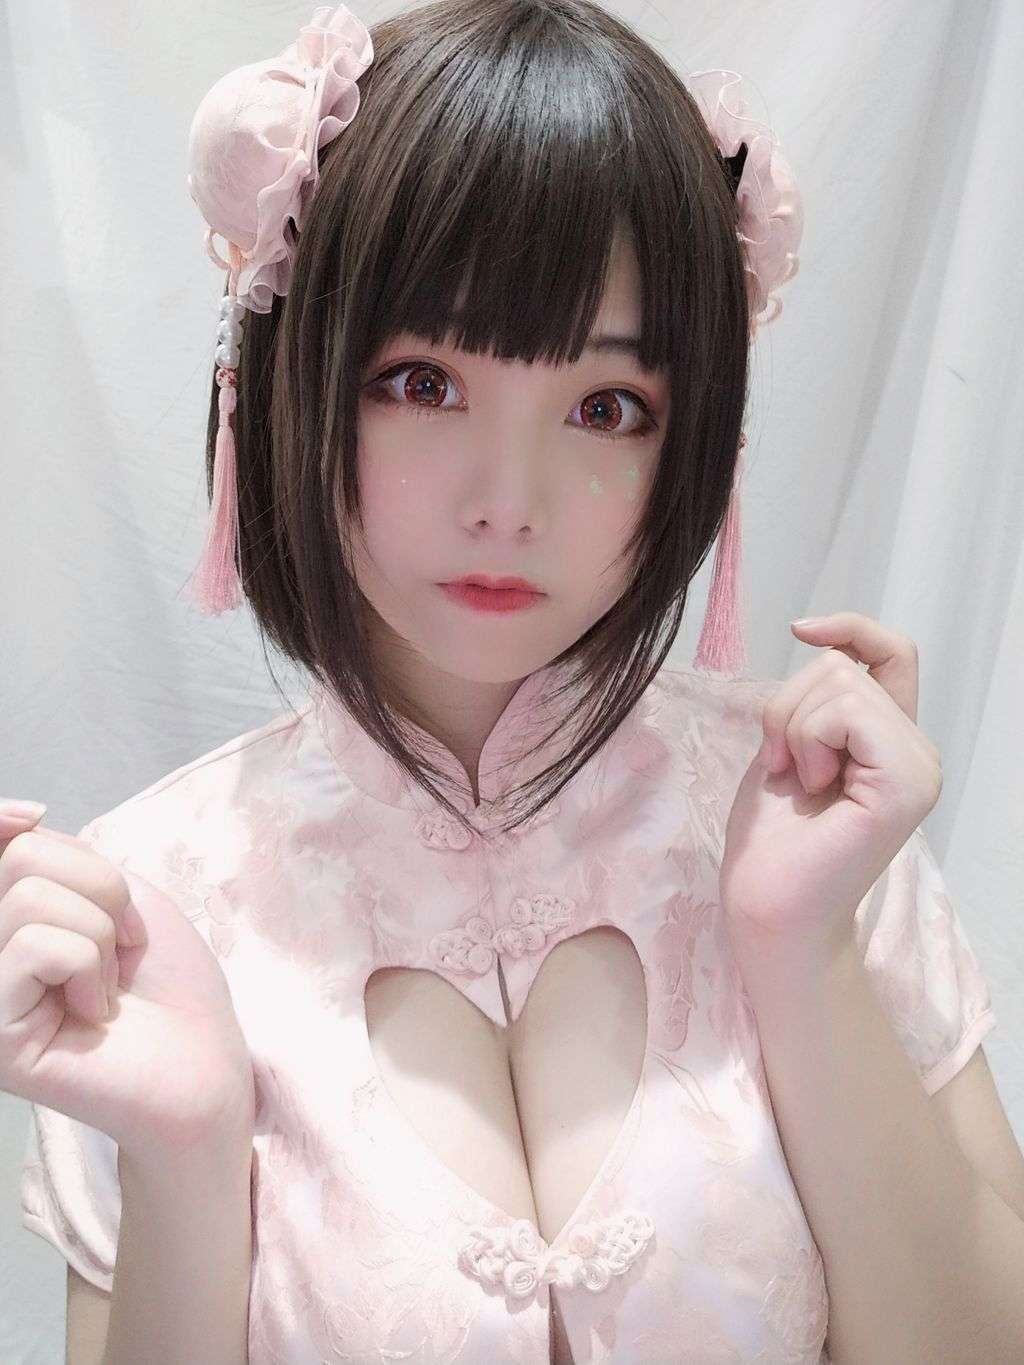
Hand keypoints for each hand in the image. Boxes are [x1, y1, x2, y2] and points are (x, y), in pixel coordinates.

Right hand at [0, 805, 253, 1155]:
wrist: (203, 1059)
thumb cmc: (165, 980)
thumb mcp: (114, 892)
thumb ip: (54, 855)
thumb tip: (15, 819)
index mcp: (8, 921)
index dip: (0, 819)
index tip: (35, 815)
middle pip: (21, 859)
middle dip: (98, 887)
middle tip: (121, 944)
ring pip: (29, 899)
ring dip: (100, 932)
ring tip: (107, 983)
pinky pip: (36, 945)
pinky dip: (88, 965)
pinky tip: (94, 1011)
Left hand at [719, 613, 942, 955]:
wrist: (767, 904)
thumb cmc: (771, 837)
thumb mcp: (788, 744)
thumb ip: (817, 701)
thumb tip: (826, 643)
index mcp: (890, 740)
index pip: (892, 653)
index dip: (851, 627)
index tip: (800, 629)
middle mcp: (916, 750)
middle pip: (842, 666)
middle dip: (787, 706)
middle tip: (783, 768)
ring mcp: (918, 767)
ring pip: (841, 683)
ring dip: (792, 728)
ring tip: (798, 783)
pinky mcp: (906, 782)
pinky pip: (850, 712)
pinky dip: (809, 740)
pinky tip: (811, 786)